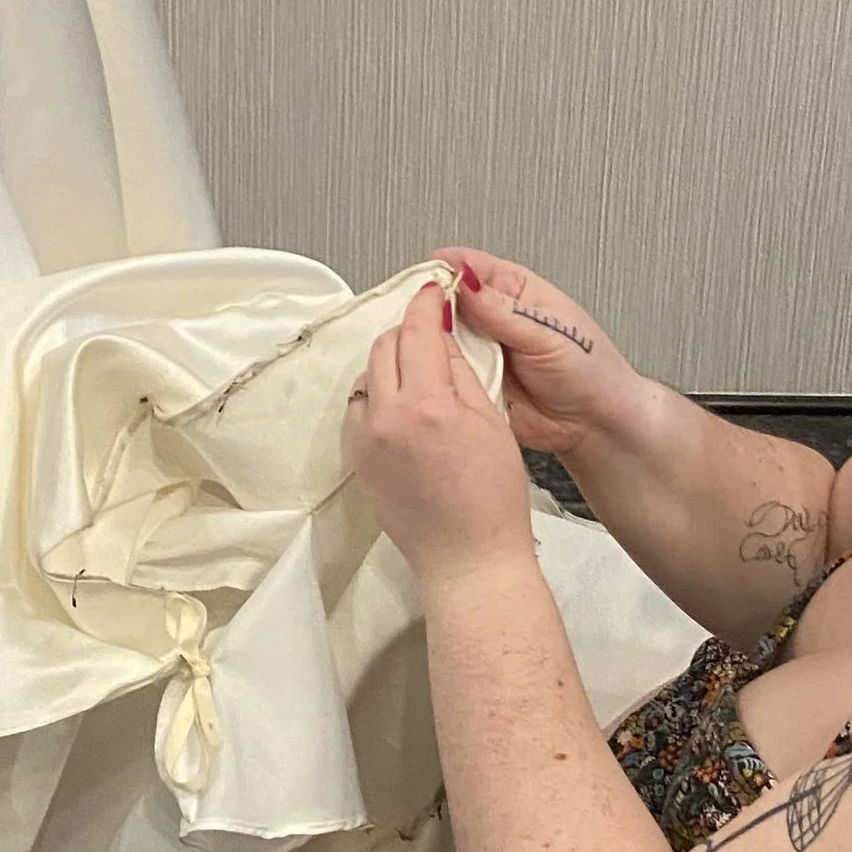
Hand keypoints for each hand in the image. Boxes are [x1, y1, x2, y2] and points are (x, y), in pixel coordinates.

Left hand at [348, 284, 536, 598]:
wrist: (468, 560)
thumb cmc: (492, 501)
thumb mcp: (491, 422)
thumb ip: (462, 372)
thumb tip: (443, 336)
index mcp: (428, 404)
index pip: (418, 332)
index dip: (426, 304)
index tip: (434, 291)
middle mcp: (388, 418)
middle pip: (385, 347)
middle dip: (407, 331)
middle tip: (431, 329)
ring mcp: (367, 440)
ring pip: (368, 376)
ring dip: (391, 362)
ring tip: (420, 370)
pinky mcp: (359, 460)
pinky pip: (360, 409)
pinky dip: (378, 395)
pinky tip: (403, 405)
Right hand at [428, 248, 646, 467]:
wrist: (595, 424)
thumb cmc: (588, 370)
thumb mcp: (549, 333)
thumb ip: (504, 310)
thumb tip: (465, 283)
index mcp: (512, 288)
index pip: (466, 267)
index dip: (441, 273)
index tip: (424, 287)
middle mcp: (490, 316)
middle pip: (442, 302)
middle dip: (427, 312)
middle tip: (422, 325)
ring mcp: (478, 350)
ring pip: (437, 339)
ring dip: (432, 346)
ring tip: (434, 355)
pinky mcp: (471, 382)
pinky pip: (444, 375)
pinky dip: (438, 377)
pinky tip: (441, 380)